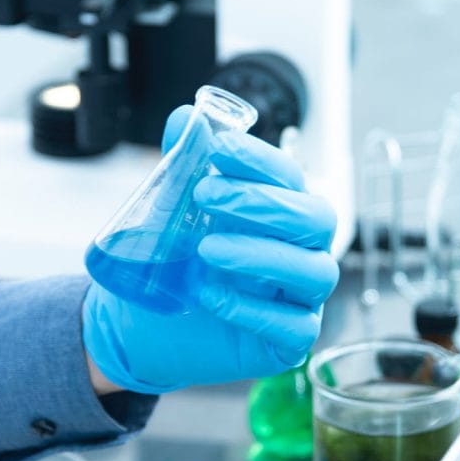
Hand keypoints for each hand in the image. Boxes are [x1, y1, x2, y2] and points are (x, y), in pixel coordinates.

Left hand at [82, 105, 339, 394]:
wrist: (142, 325)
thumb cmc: (173, 263)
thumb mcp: (169, 211)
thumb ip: (181, 164)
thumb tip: (185, 118)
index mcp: (280, 213)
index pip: (290, 177)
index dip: (259, 159)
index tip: (217, 147)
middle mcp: (301, 251)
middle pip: (317, 219)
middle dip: (262, 202)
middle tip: (204, 196)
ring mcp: (300, 299)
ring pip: (314, 271)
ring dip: (260, 254)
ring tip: (205, 249)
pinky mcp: (288, 343)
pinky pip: (294, 327)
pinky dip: (253, 309)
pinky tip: (210, 295)